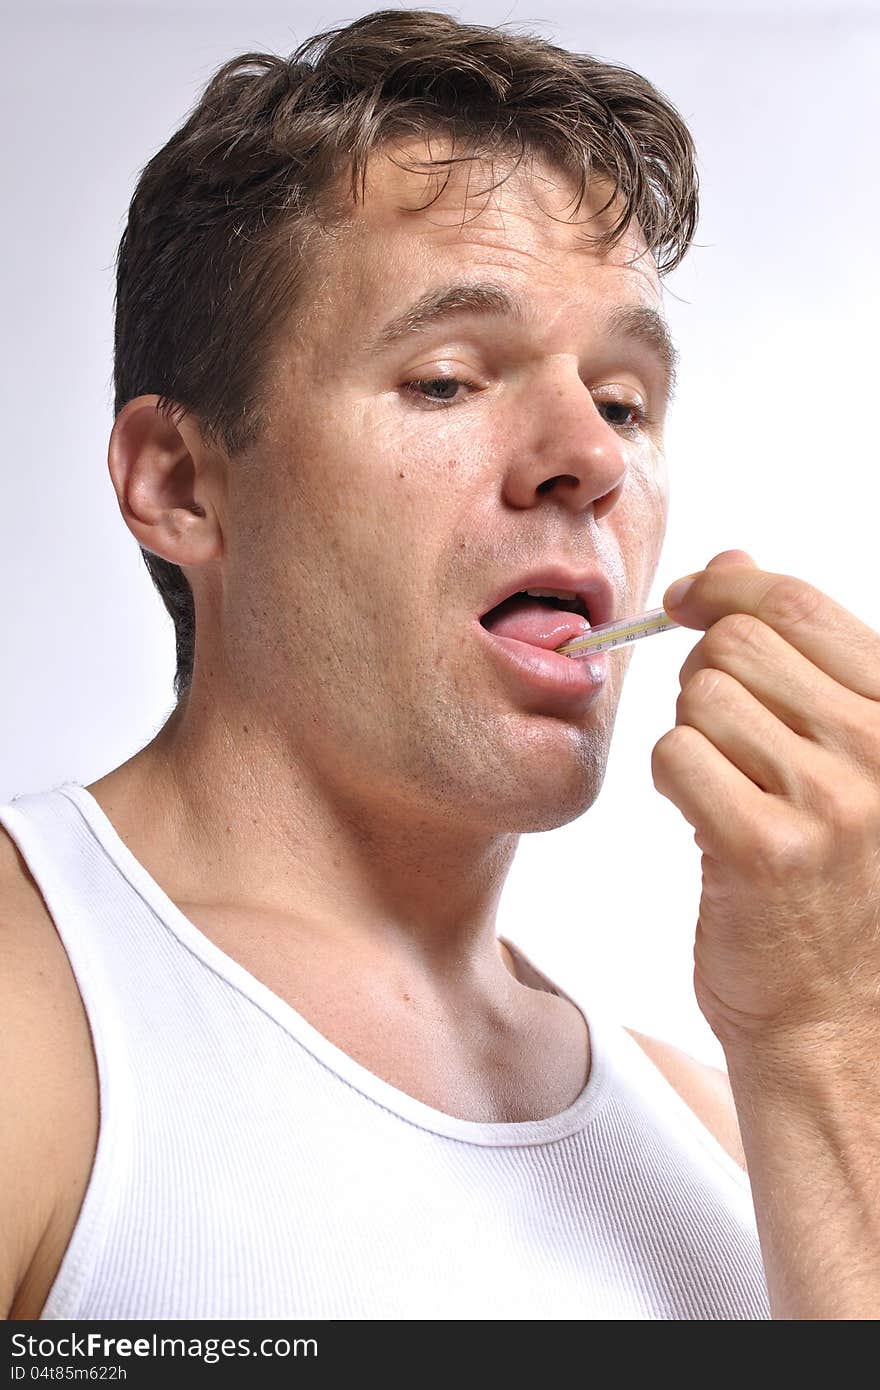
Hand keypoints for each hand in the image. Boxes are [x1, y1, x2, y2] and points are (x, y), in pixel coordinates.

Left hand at [651, 550, 879, 1052]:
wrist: (834, 1014)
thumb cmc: (831, 877)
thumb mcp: (838, 751)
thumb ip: (794, 653)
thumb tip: (731, 560)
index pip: (794, 601)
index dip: (721, 587)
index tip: (682, 600)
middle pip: (734, 643)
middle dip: (704, 675)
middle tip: (721, 736)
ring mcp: (831, 798)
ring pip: (700, 698)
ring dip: (691, 734)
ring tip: (726, 787)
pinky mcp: (767, 848)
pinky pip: (676, 756)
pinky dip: (672, 781)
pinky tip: (705, 820)